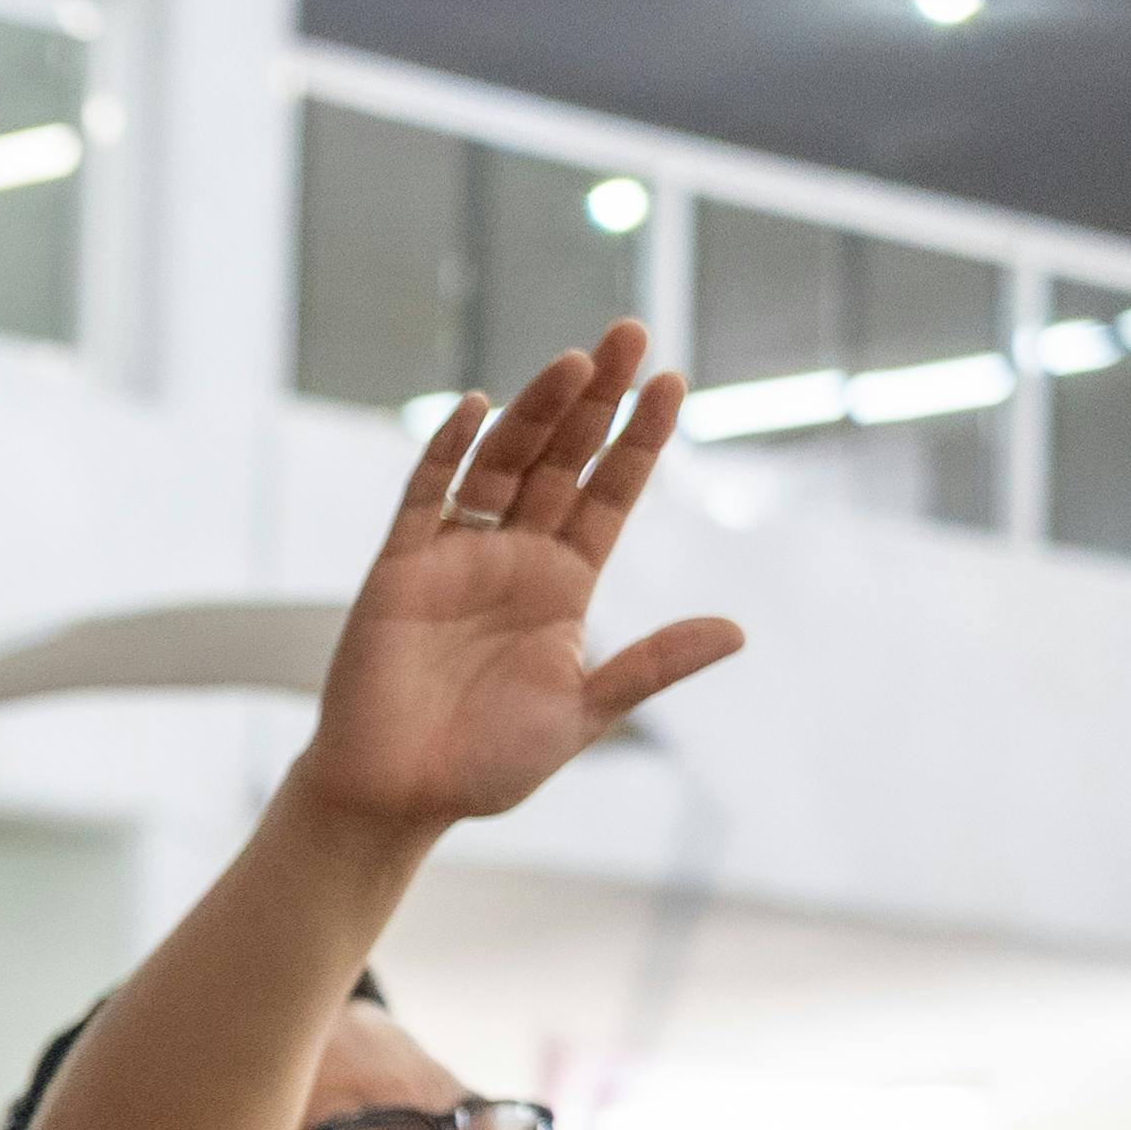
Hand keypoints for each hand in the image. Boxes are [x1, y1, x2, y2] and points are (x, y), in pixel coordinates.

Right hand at [300, 327, 741, 835]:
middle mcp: (513, 558)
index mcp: (564, 585)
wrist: (394, 798)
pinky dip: (445, 452)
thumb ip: (650, 666)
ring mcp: (455, 558)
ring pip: (501, 463)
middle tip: (629, 331)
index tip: (669, 381)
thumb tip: (736, 631)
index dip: (639, 439)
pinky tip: (475, 409)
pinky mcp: (399, 570)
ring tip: (574, 361)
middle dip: (596, 398)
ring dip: (535, 412)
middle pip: (562, 459)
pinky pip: (424, 497)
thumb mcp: (583, 715)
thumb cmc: (486, 766)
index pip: (611, 493)